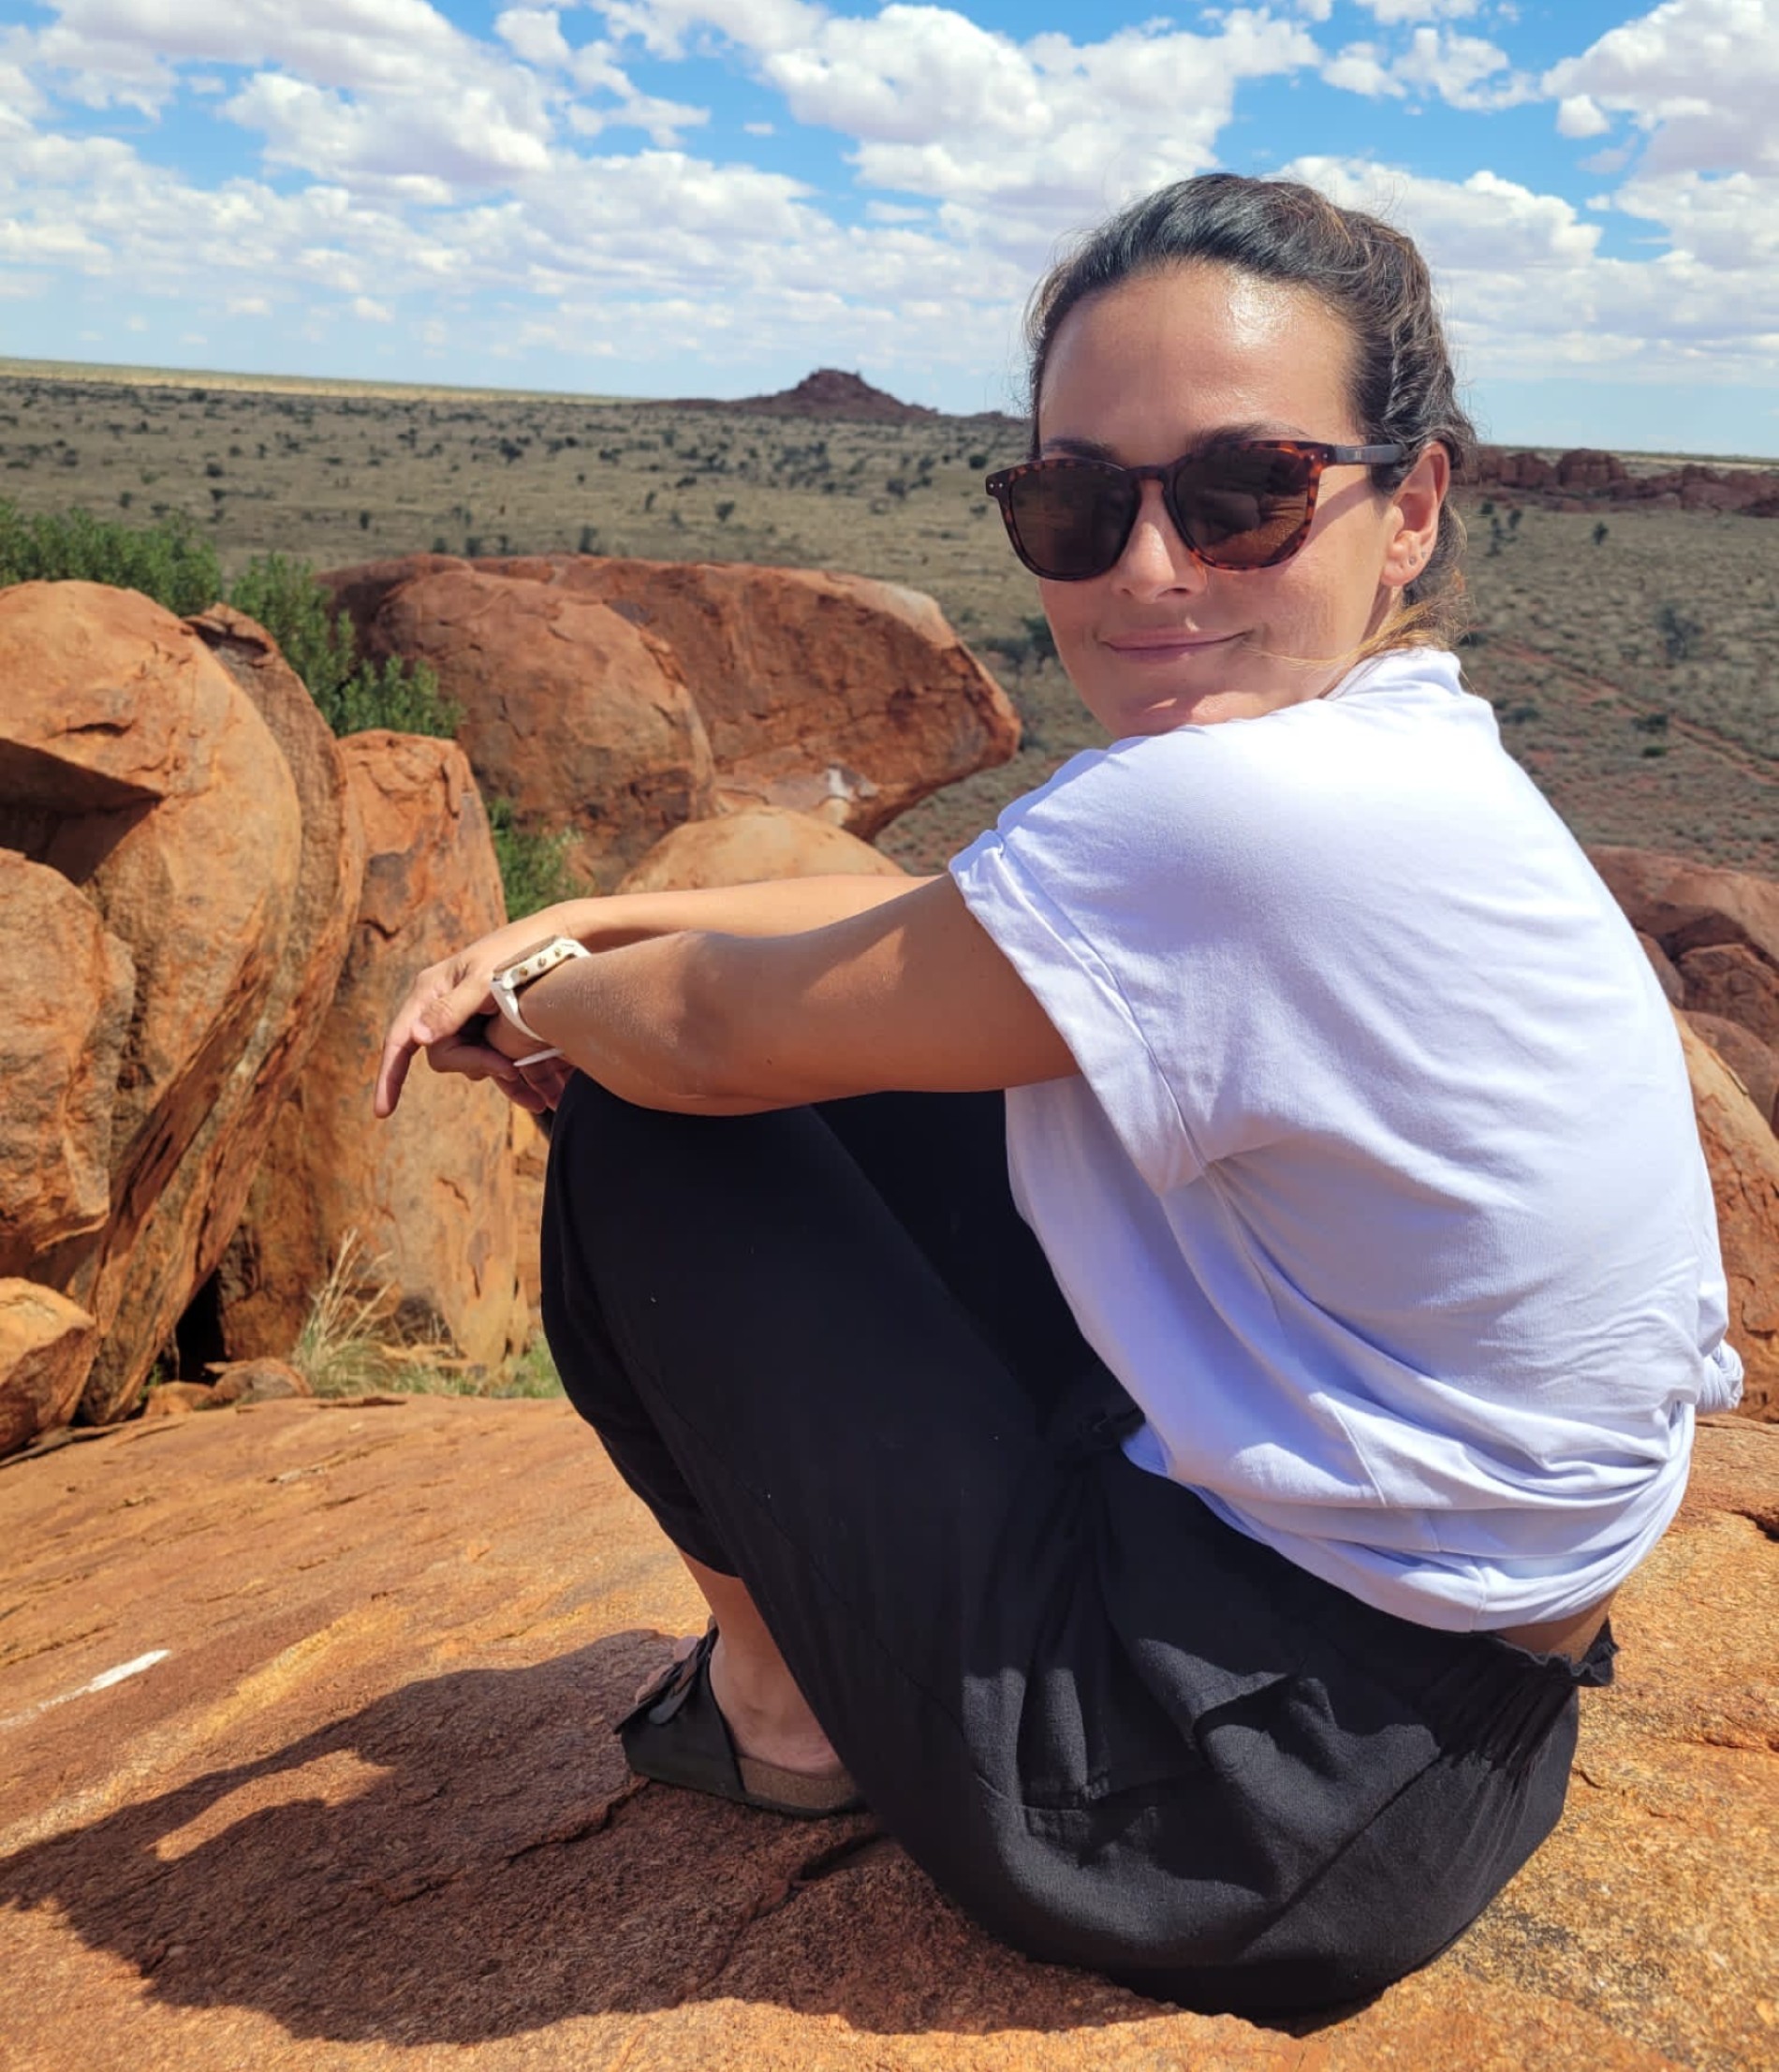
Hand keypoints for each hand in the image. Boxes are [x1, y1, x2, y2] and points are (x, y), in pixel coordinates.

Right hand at [376, 910, 573, 1118]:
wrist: (558, 944)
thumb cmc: (519, 954)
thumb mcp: (486, 980)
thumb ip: (452, 1009)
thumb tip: (417, 1039)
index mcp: (430, 990)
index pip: (400, 1039)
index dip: (389, 1077)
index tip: (381, 1113)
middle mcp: (441, 1005)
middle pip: (442, 1055)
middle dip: (476, 1065)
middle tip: (513, 1069)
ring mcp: (464, 1018)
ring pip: (468, 1061)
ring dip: (497, 1071)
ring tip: (530, 1073)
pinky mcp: (488, 1027)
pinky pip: (489, 1058)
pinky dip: (509, 1072)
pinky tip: (536, 1092)